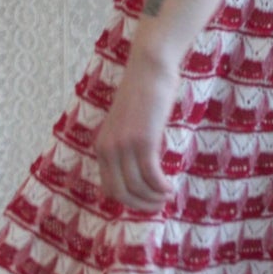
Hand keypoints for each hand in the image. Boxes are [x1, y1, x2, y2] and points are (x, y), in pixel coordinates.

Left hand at [93, 45, 179, 212]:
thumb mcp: (128, 124)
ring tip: (167, 195)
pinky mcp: (143, 140)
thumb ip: (128, 146)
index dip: (128, 201)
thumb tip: (140, 172)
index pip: (109, 188)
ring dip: (154, 197)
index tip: (146, 201)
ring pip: (136, 187)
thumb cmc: (144, 93)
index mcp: (102, 146)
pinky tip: (170, 188)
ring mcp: (124, 145)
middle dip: (140, 205)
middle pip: (120, 193)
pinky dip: (161, 187)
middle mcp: (108, 148)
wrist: (149, 67)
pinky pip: (151, 176)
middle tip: (159, 206)